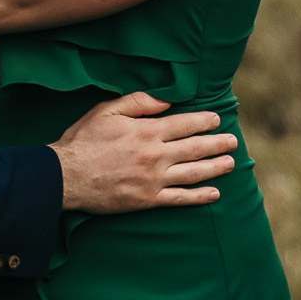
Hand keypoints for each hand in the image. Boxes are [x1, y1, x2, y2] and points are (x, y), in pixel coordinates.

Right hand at [51, 93, 236, 212]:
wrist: (67, 177)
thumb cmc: (84, 140)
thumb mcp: (106, 110)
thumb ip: (138, 102)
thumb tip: (166, 100)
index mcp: (147, 131)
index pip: (184, 124)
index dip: (204, 121)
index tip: (217, 119)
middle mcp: (155, 155)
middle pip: (194, 148)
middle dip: (217, 144)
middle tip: (233, 142)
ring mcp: (153, 180)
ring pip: (193, 173)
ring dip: (215, 168)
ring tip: (231, 163)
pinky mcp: (148, 199)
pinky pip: (180, 198)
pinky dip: (199, 196)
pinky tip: (213, 193)